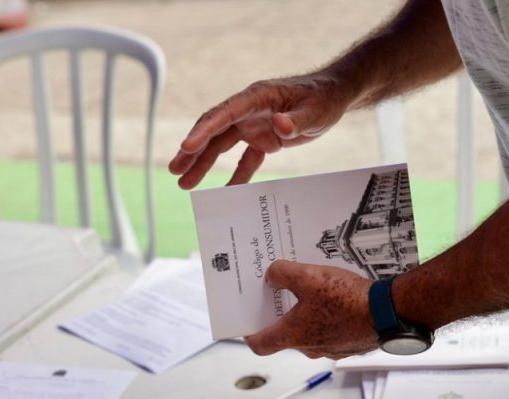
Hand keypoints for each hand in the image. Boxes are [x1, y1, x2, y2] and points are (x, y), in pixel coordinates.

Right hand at [169, 74, 353, 188]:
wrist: (334, 96)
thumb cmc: (324, 98)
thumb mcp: (315, 111)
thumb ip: (296, 120)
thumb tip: (278, 125)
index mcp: (257, 97)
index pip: (225, 114)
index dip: (204, 130)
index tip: (187, 146)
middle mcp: (249, 110)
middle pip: (215, 130)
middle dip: (193, 150)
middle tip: (175, 170)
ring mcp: (254, 125)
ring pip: (222, 145)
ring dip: (204, 163)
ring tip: (184, 182)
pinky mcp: (263, 139)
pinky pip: (245, 159)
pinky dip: (236, 175)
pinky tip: (225, 192)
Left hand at [245, 260, 377, 359]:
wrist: (387, 312)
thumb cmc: (347, 300)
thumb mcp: (308, 277)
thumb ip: (283, 274)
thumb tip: (272, 276)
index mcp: (293, 335)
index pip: (261, 345)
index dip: (250, 335)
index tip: (247, 325)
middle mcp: (310, 347)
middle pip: (287, 336)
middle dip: (282, 316)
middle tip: (281, 295)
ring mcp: (332, 348)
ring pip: (311, 333)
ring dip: (308, 316)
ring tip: (313, 292)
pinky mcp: (350, 343)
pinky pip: (332, 331)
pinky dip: (329, 318)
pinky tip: (337, 299)